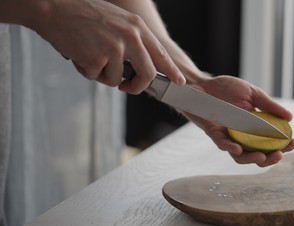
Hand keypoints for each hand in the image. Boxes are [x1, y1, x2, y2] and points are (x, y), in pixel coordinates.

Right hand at [30, 0, 184, 93]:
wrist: (53, 8)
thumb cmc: (82, 15)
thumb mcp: (117, 21)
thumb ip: (132, 40)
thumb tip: (143, 65)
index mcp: (137, 27)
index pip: (161, 53)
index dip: (171, 70)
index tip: (179, 82)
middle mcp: (130, 37)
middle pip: (147, 74)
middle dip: (137, 86)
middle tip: (127, 87)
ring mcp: (114, 48)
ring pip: (116, 80)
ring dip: (102, 74)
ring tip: (89, 54)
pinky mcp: (97, 58)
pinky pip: (96, 77)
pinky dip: (86, 71)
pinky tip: (79, 54)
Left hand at [185, 76, 293, 166]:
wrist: (203, 84)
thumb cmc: (227, 89)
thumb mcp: (252, 94)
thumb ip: (269, 106)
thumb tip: (290, 118)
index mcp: (253, 128)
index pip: (270, 142)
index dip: (282, 145)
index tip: (293, 142)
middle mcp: (241, 136)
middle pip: (257, 155)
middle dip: (270, 158)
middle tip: (279, 154)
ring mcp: (227, 136)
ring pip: (239, 156)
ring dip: (251, 158)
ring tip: (262, 157)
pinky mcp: (213, 132)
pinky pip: (221, 143)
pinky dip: (230, 147)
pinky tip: (238, 149)